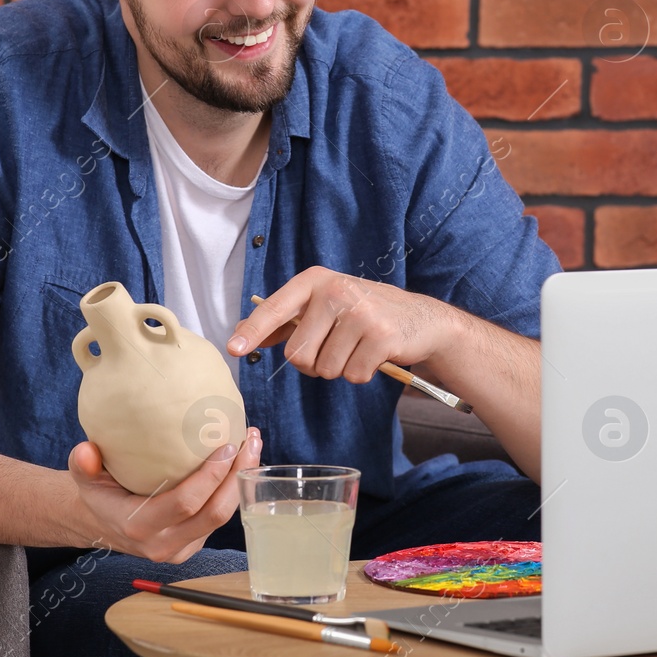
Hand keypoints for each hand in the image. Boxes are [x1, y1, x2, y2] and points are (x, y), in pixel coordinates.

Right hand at [66, 427, 261, 562]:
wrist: (101, 523)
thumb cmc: (98, 492)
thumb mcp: (84, 477)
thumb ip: (83, 464)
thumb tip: (86, 451)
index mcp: (139, 527)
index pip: (185, 504)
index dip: (210, 476)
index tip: (227, 445)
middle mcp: (163, 544)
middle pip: (214, 513)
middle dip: (237, 476)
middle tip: (251, 440)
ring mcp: (181, 548)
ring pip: (223, 518)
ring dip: (241, 481)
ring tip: (253, 445)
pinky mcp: (193, 545)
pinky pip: (219, 519)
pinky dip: (233, 490)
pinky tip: (240, 463)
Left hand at [226, 265, 453, 382]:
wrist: (422, 319)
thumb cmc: (366, 313)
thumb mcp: (326, 305)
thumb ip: (288, 320)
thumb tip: (244, 335)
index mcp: (316, 280)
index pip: (275, 308)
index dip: (253, 331)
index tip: (233, 349)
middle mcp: (335, 291)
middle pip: (299, 354)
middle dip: (314, 363)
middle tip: (338, 347)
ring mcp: (360, 312)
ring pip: (326, 368)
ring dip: (340, 368)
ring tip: (358, 347)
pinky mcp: (382, 336)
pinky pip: (353, 375)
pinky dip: (362, 373)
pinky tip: (375, 354)